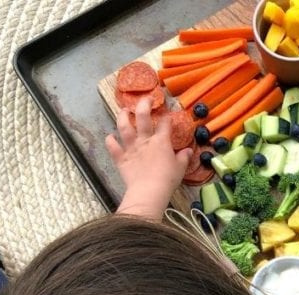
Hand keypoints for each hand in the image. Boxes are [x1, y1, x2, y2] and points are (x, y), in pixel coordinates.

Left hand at [105, 97, 192, 220]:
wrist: (149, 191)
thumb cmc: (168, 179)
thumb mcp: (180, 168)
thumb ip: (184, 157)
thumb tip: (189, 151)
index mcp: (161, 141)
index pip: (165, 124)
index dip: (167, 118)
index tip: (168, 116)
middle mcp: (145, 140)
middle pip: (143, 116)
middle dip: (144, 104)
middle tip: (146, 99)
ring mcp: (131, 147)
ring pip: (124, 127)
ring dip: (123, 117)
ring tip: (124, 111)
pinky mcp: (121, 158)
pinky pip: (113, 147)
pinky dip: (110, 141)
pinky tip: (110, 137)